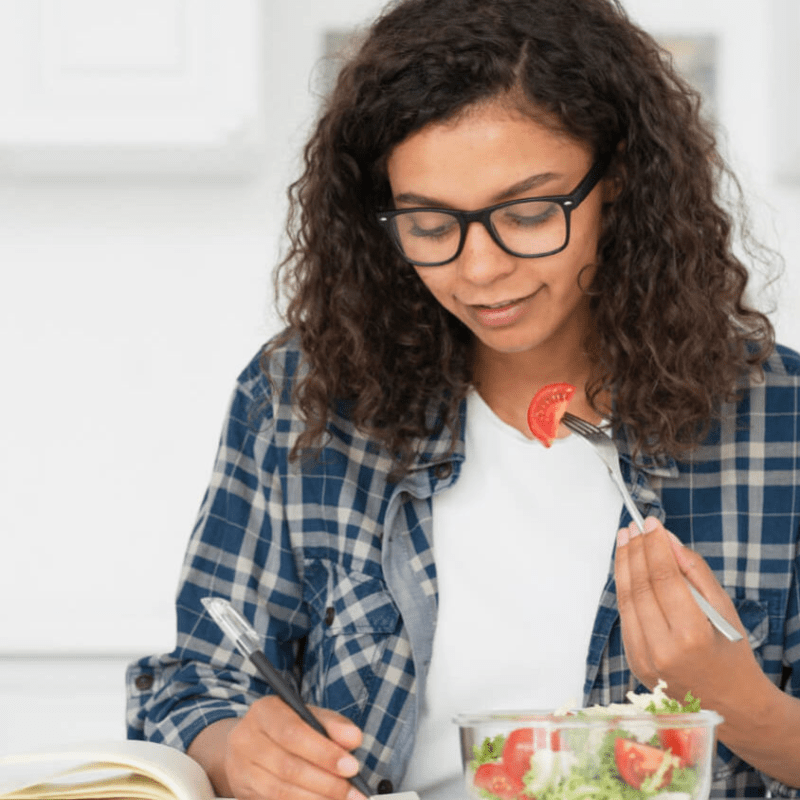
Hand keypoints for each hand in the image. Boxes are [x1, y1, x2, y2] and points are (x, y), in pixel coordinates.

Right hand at [193, 695, 365, 799]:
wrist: (245, 744)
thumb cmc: (282, 727)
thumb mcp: (307, 715)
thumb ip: (332, 724)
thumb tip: (354, 738)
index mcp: (265, 711)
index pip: (293, 733)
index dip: (324, 752)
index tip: (351, 766)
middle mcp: (247, 739)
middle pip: (288, 766)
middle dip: (326, 782)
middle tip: (353, 791)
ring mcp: (241, 768)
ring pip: (281, 790)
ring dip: (317, 798)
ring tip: (343, 799)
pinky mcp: (243, 791)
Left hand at [614, 516, 761, 711]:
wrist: (730, 705)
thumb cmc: (731, 654)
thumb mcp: (723, 609)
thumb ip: (694, 571)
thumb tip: (667, 540)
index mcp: (692, 636)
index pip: (664, 579)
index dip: (655, 547)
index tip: (651, 524)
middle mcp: (663, 650)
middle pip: (640, 587)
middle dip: (635, 551)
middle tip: (633, 527)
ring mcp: (644, 659)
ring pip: (626, 601)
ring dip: (623, 565)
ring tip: (624, 540)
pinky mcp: (634, 661)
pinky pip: (626, 616)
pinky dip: (624, 589)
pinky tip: (626, 568)